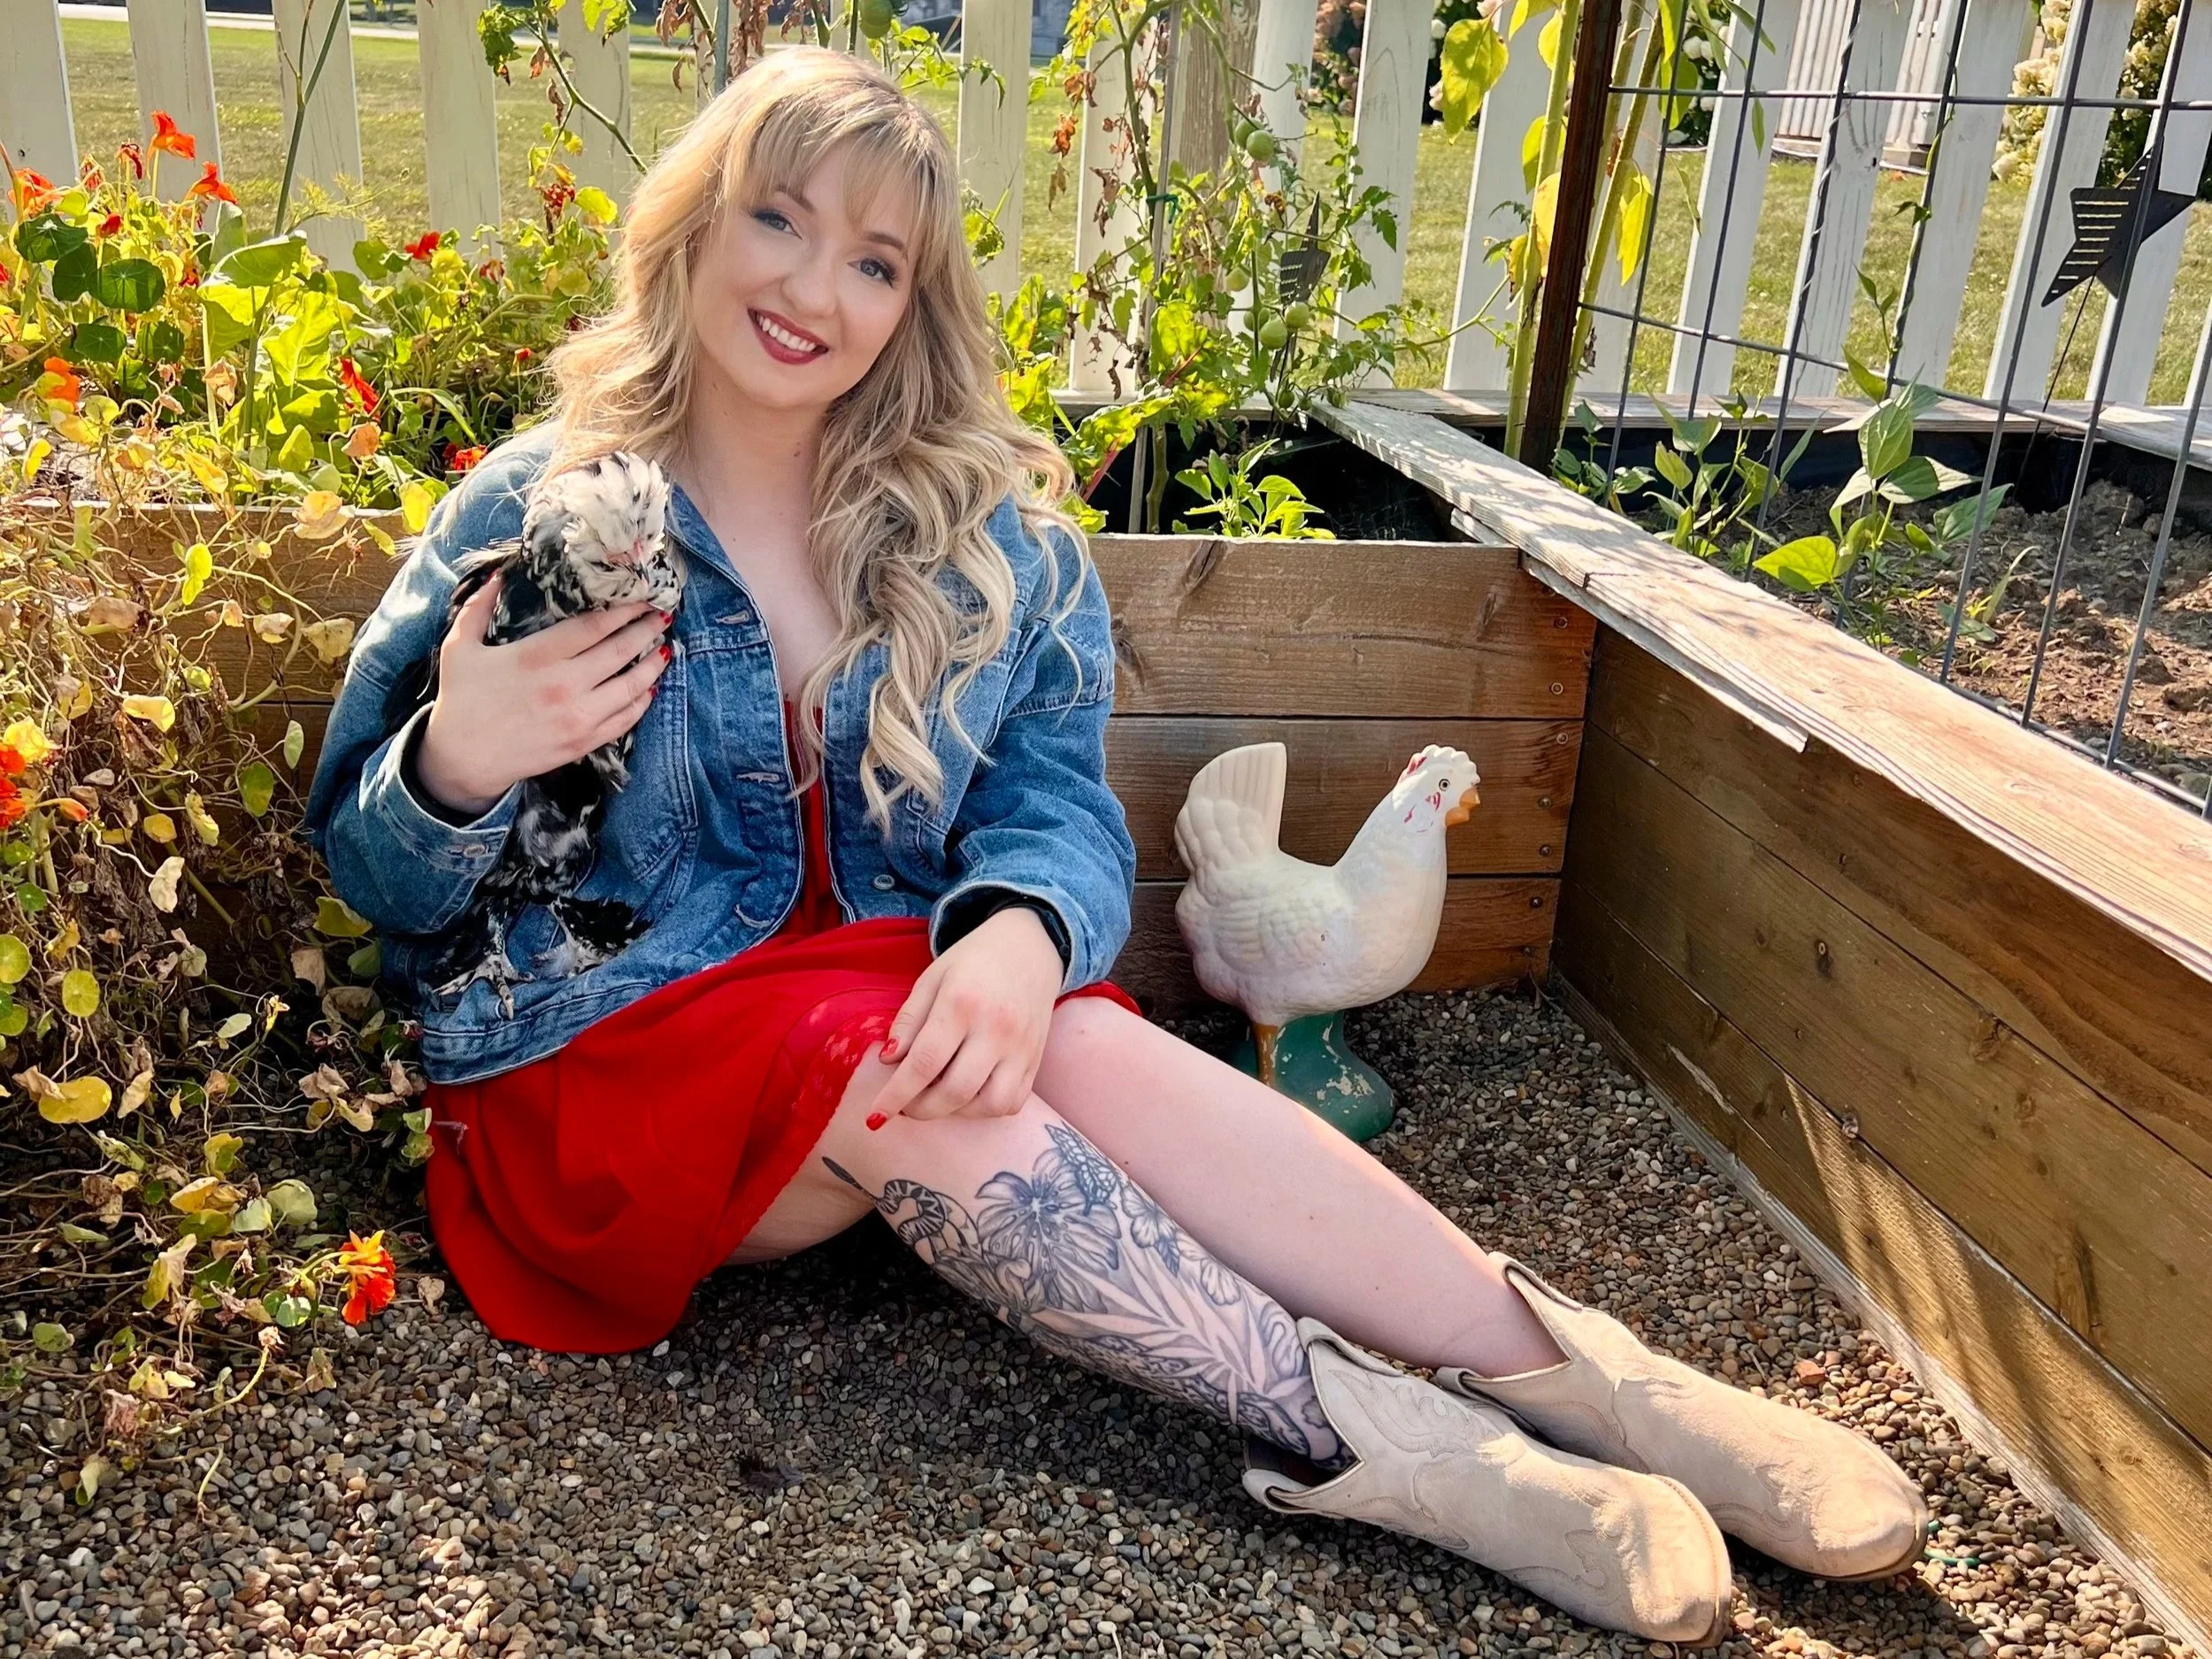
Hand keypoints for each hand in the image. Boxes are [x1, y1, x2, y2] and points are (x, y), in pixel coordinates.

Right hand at [415, 575, 671, 816]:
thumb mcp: (460, 646)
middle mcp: (564, 685)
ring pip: (630, 687)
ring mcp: (577, 716)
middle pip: (620, 651)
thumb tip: (499, 573)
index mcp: (537, 656)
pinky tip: (648, 689)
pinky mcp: (582, 742)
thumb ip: (479, 606)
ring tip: (663, 650)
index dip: (623, 611)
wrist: (462, 759)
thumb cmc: (461, 698)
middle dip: (645, 630)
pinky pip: (623, 720)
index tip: (642, 599)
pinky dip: (640, 702)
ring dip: (652, 666)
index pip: (594, 627)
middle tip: (663, 616)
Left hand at [870, 906, 1065, 1121]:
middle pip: (954, 1091)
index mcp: (962, 1003)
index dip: (896, 1095)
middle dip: (920, 1109)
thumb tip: (889, 1061)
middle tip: (904, 1105)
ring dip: (955, 1111)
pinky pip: (1012, 1102)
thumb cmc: (974, 960)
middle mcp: (996, 1029)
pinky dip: (986, 1108)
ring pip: (988, 1104)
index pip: (924, 1062)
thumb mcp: (932, 978)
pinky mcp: (1036, 1060)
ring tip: (938, 1096)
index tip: (874, 1117)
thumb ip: (909, 1019)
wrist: (1031, 946)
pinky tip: (969, 1093)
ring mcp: (1021, 1047)